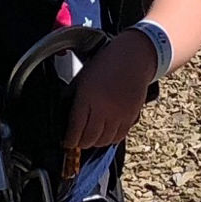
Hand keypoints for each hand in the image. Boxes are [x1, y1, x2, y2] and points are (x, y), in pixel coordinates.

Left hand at [63, 31, 156, 149]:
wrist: (134, 58)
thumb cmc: (106, 64)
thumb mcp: (83, 78)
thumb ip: (74, 98)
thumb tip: (68, 119)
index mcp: (87, 97)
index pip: (75, 129)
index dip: (69, 140)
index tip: (67, 142)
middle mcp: (103, 108)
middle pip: (89, 139)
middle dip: (80, 143)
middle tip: (77, 141)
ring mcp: (119, 114)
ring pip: (104, 141)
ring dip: (95, 143)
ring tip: (90, 138)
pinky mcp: (131, 116)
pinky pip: (118, 136)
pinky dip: (110, 139)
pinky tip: (105, 134)